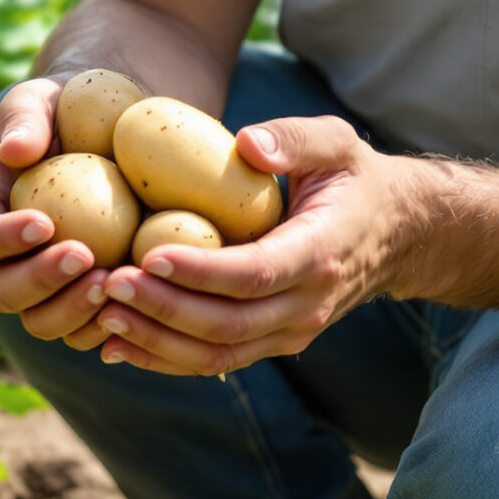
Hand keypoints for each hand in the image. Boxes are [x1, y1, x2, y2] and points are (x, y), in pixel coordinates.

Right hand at [0, 77, 114, 350]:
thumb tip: (14, 152)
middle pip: (3, 293)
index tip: (44, 223)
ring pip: (43, 323)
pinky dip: (108, 324)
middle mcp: (7, 259)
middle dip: (41, 282)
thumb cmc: (68, 107)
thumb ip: (25, 119)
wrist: (112, 130)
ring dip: (74, 310)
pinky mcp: (85, 297)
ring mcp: (46, 285)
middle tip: (86, 256)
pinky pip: (88, 329)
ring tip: (114, 280)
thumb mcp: (42, 99)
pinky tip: (140, 298)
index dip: (0, 241)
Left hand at [87, 115, 420, 376]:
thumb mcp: (337, 142)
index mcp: (320, 254)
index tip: (147, 256)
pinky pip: (217, 361)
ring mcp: (291, 332)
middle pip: (228, 324)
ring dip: (156, 341)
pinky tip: (117, 344)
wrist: (396, 234)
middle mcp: (307, 305)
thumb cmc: (354, 178)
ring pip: (218, 355)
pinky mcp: (274, 342)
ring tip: (101, 315)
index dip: (201, 272)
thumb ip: (294, 138)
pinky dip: (165, 358)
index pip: (255, 274)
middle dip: (162, 310)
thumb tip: (244, 144)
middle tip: (107, 283)